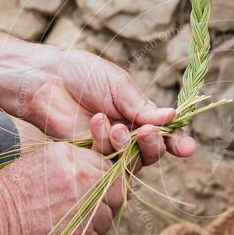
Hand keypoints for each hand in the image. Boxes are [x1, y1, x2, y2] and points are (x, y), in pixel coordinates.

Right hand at [0, 142, 124, 234]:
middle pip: (118, 194)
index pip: (110, 170)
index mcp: (76, 158)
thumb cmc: (12, 190)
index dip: (105, 183)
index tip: (94, 191)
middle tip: (87, 210)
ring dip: (93, 224)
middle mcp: (85, 181)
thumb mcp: (44, 161)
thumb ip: (76, 163)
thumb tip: (103, 172)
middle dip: (107, 203)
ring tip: (66, 224)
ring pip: (106, 220)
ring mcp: (85, 209)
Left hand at [23, 48, 194, 165]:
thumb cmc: (82, 74)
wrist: (45, 78)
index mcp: (138, 114)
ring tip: (118, 126)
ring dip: (130, 144)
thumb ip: (143, 106)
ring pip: (132, 160)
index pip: (164, 132)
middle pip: (152, 151)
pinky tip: (98, 122)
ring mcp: (108, 146)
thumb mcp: (119, 85)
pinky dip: (105, 140)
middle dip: (156, 145)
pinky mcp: (88, 155)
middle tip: (149, 132)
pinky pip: (106, 158)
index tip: (188, 148)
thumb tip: (172, 117)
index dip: (177, 142)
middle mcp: (127, 133)